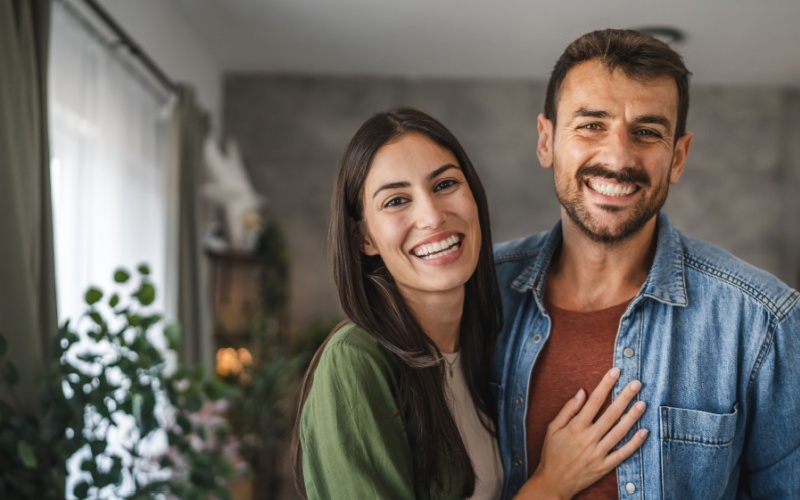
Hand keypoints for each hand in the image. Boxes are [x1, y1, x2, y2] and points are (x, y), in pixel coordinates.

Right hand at [514, 367, 647, 498]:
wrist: (553, 482)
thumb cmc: (552, 453)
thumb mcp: (553, 428)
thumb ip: (568, 409)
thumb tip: (582, 392)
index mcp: (575, 427)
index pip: (594, 401)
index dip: (605, 385)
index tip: (615, 372)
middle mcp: (588, 438)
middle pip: (611, 413)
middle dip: (625, 397)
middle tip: (636, 384)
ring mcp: (598, 453)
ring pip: (619, 431)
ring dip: (632, 416)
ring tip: (643, 403)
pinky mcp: (604, 466)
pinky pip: (623, 453)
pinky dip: (634, 443)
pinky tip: (644, 432)